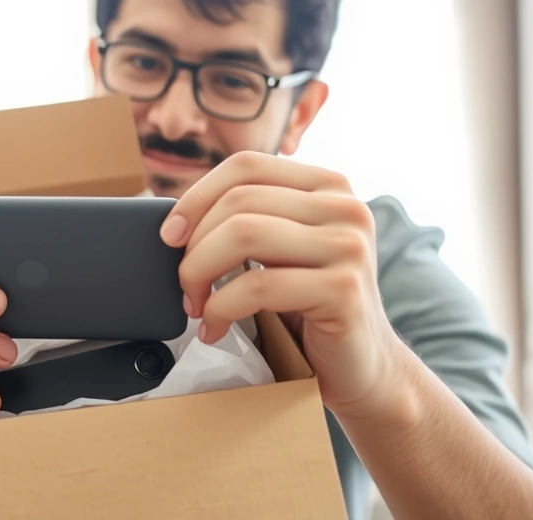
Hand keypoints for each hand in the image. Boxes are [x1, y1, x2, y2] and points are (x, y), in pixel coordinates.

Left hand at [158, 151, 404, 419]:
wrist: (362, 365)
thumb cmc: (309, 305)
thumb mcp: (282, 249)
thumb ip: (250, 220)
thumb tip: (176, 222)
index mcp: (328, 185)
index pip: (246, 166)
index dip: (196, 196)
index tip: (169, 236)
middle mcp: (345, 207)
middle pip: (238, 202)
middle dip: (194, 246)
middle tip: (185, 285)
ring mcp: (349, 246)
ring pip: (243, 235)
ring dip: (200, 274)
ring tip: (197, 305)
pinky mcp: (344, 289)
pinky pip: (257, 286)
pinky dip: (221, 309)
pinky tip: (214, 328)